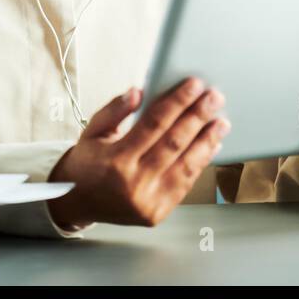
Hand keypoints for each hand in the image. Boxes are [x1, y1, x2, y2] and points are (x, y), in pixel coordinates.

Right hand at [46, 77, 229, 230]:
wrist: (78, 202)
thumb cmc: (88, 162)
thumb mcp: (92, 131)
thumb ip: (114, 110)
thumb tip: (139, 92)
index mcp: (116, 160)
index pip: (154, 124)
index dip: (177, 102)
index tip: (194, 85)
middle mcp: (133, 183)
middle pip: (174, 143)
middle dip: (198, 117)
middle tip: (214, 98)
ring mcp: (148, 201)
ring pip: (186, 166)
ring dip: (207, 141)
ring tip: (221, 122)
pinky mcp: (158, 213)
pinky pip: (185, 185)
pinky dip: (200, 164)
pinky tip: (210, 147)